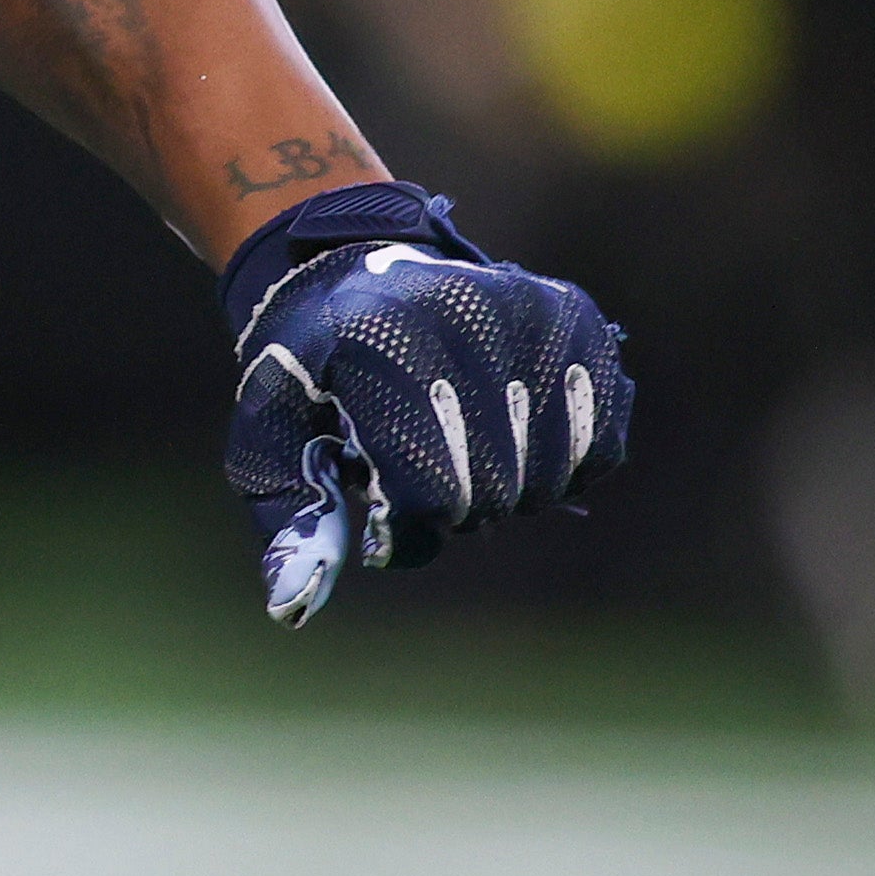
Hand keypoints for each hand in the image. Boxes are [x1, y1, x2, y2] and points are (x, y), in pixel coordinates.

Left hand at [220, 182, 630, 625]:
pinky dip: (563, 461)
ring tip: (460, 440)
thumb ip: (294, 519)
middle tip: (420, 465)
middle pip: (495, 490)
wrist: (350, 267)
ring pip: (552, 476)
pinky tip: (515, 428)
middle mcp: (464, 318)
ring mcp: (530, 315)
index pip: (432, 495)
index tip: (382, 499)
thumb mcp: (272, 438)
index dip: (407, 524)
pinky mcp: (579, 320)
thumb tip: (294, 607)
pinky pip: (602, 445)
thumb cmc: (309, 370)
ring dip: (509, 487)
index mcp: (379, 346)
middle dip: (456, 505)